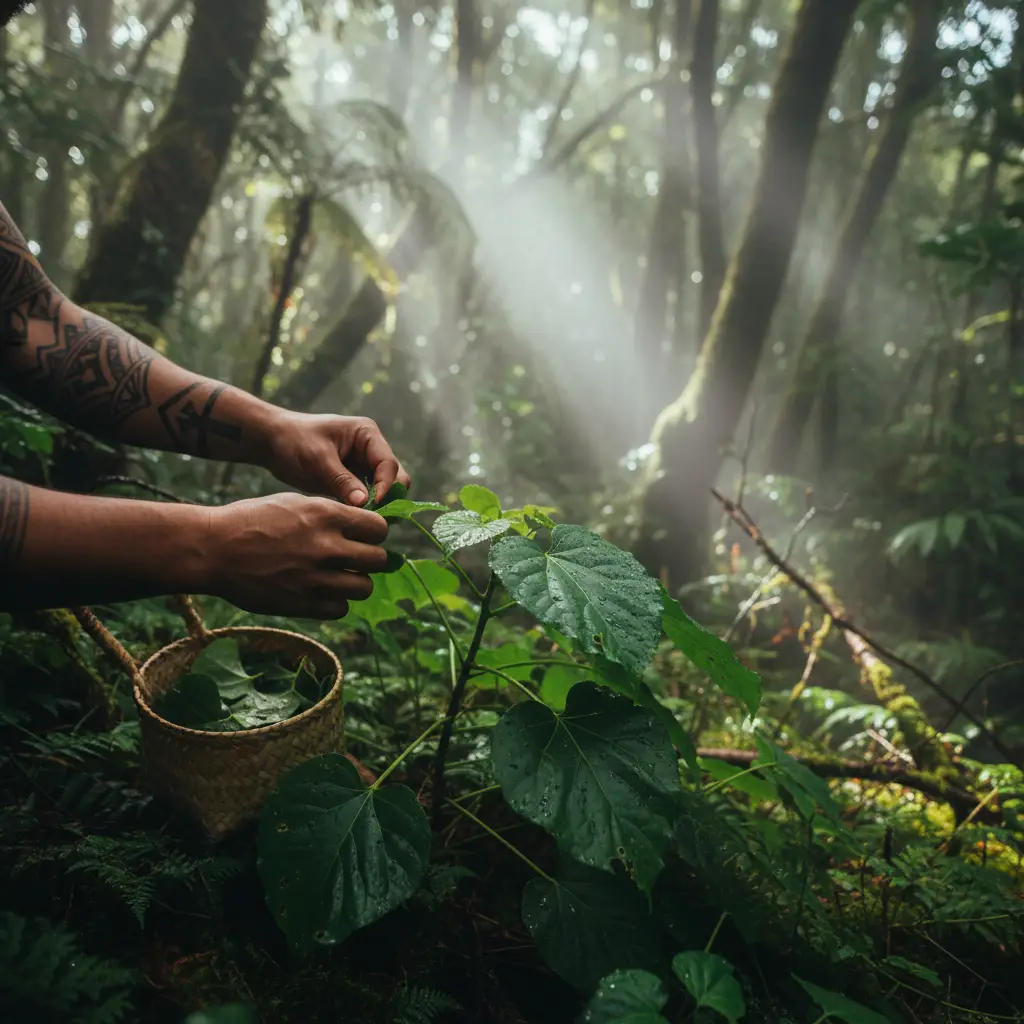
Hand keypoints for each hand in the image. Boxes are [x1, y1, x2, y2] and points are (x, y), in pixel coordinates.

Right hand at [203, 493, 387, 618]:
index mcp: (326, 516)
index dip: (374, 533)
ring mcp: (315, 578)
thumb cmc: (252, 520)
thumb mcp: (295, 502)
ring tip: (340, 577)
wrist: (214, 549)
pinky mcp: (302, 603)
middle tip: (355, 558)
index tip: (363, 536)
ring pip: (364, 587)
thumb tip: (358, 525)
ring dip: (356, 582)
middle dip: (370, 558)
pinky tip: (323, 592)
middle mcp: (326, 547)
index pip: (379, 529)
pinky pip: (341, 609)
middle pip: (378, 560)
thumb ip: (330, 515)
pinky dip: (336, 602)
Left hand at [262, 411, 410, 506]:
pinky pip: (367, 498)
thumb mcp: (317, 459)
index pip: (388, 463)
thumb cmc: (293, 441)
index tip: (374, 506)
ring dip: (377, 505)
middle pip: (394, 477)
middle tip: (372, 518)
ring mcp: (363, 465)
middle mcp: (371, 449)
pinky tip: (352, 519)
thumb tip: (364, 504)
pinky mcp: (353, 480)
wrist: (271, 442)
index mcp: (367, 434)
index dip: (386, 486)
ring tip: (361, 521)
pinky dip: (364, 509)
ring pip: (384, 490)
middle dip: (388, 497)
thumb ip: (341, 480)